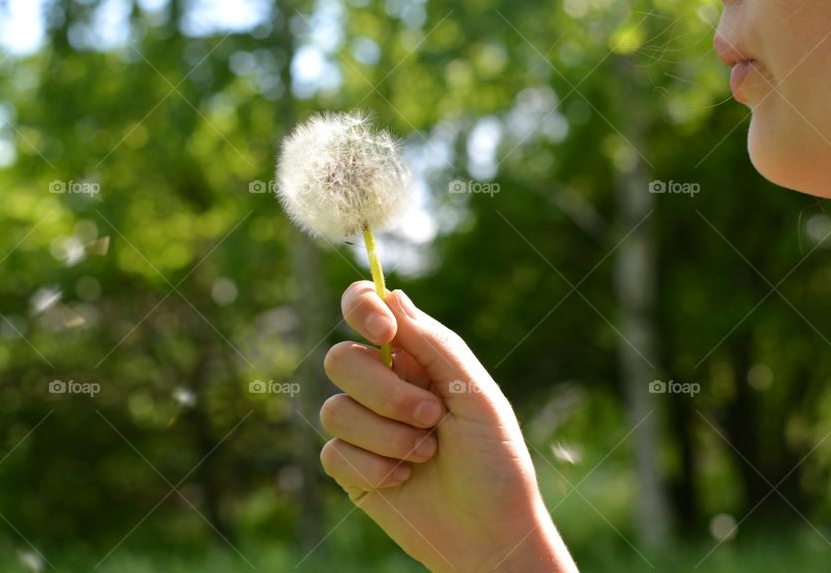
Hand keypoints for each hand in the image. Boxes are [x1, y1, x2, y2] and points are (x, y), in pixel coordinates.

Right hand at [318, 281, 577, 571]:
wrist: (491, 535)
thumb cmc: (496, 462)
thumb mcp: (478, 396)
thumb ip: (436, 345)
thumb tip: (393, 295)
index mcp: (415, 358)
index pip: (367, 310)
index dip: (362, 309)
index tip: (384, 333)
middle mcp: (383, 385)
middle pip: (342, 360)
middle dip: (386, 392)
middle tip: (431, 416)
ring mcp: (364, 427)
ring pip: (334, 409)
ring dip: (387, 435)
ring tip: (426, 453)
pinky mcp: (351, 468)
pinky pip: (333, 452)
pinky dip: (374, 467)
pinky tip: (405, 480)